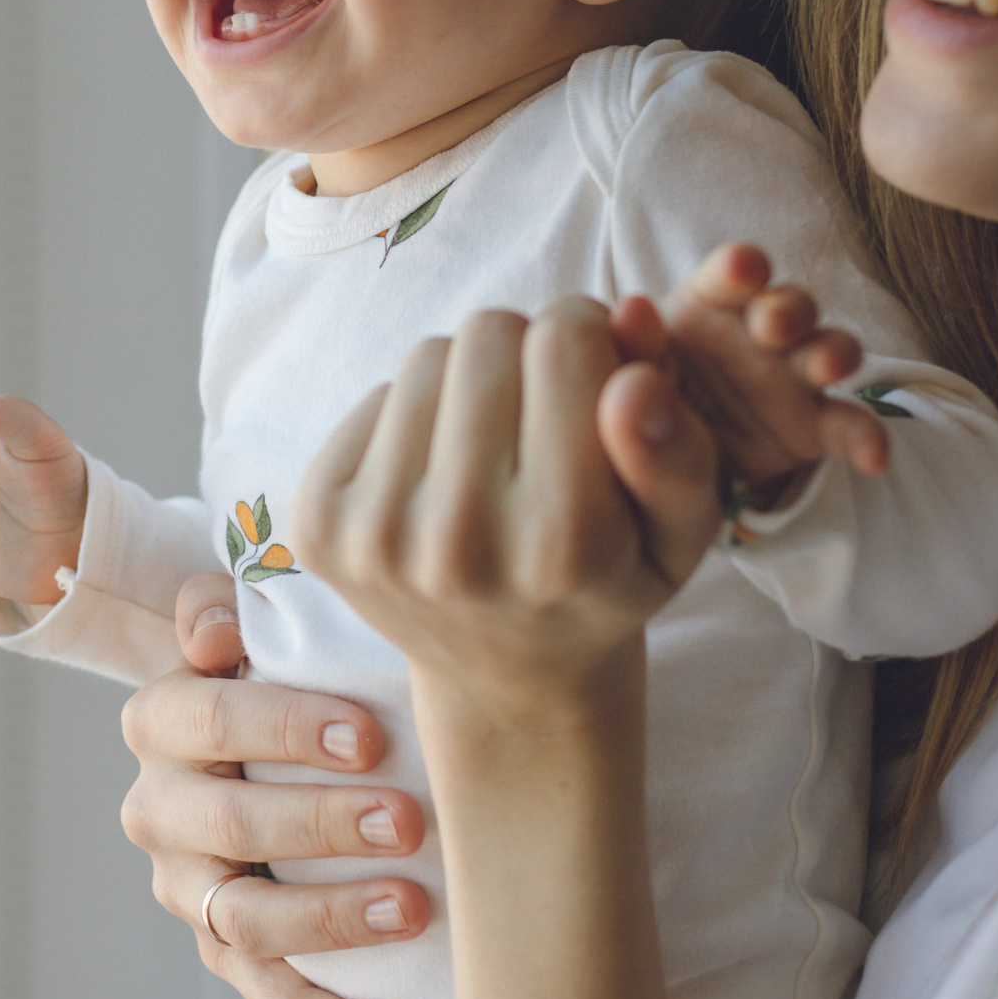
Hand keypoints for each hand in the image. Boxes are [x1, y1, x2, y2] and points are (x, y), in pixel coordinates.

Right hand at [118, 576, 430, 998]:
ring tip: (412, 909)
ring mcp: (190, 888)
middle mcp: (161, 808)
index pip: (213, 719)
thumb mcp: (242, 628)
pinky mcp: (223, 950)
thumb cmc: (268, 675)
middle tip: (409, 821)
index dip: (288, 728)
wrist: (249, 747)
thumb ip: (223, 606)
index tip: (371, 737)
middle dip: (324, 824)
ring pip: (246, 918)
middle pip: (232, 822)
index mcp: (161, 720)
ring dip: (331, 920)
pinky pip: (268, 994)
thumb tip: (217, 630)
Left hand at [290, 301, 724, 701]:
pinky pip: (375, 395)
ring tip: (497, 452)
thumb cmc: (607, 585)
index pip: (564, 340)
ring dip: (469, 382)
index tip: (602, 383)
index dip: (593, 339)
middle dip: (528, 354)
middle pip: (487, 335)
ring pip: (427, 356)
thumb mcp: (681, 532)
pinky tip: (442, 477)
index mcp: (561, 545)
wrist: (507, 680)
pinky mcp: (316, 524)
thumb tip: (630, 317)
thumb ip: (677, 437)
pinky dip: (415, 417)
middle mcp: (457, 543)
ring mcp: (373, 535)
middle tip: (546, 421)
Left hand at [618, 243, 890, 512]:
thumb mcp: (627, 368)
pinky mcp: (816, 425)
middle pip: (788, 306)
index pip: (730, 276)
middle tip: (772, 326)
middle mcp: (762, 331)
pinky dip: (865, 437)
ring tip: (826, 368)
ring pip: (828, 351)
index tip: (740, 269)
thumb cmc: (643, 388)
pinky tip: (872, 455)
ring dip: (831, 353)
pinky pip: (848, 426)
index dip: (739, 268)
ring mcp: (794, 376)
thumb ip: (630, 343)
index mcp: (710, 303)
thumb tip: (629, 307)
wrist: (664, 454)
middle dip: (786, 309)